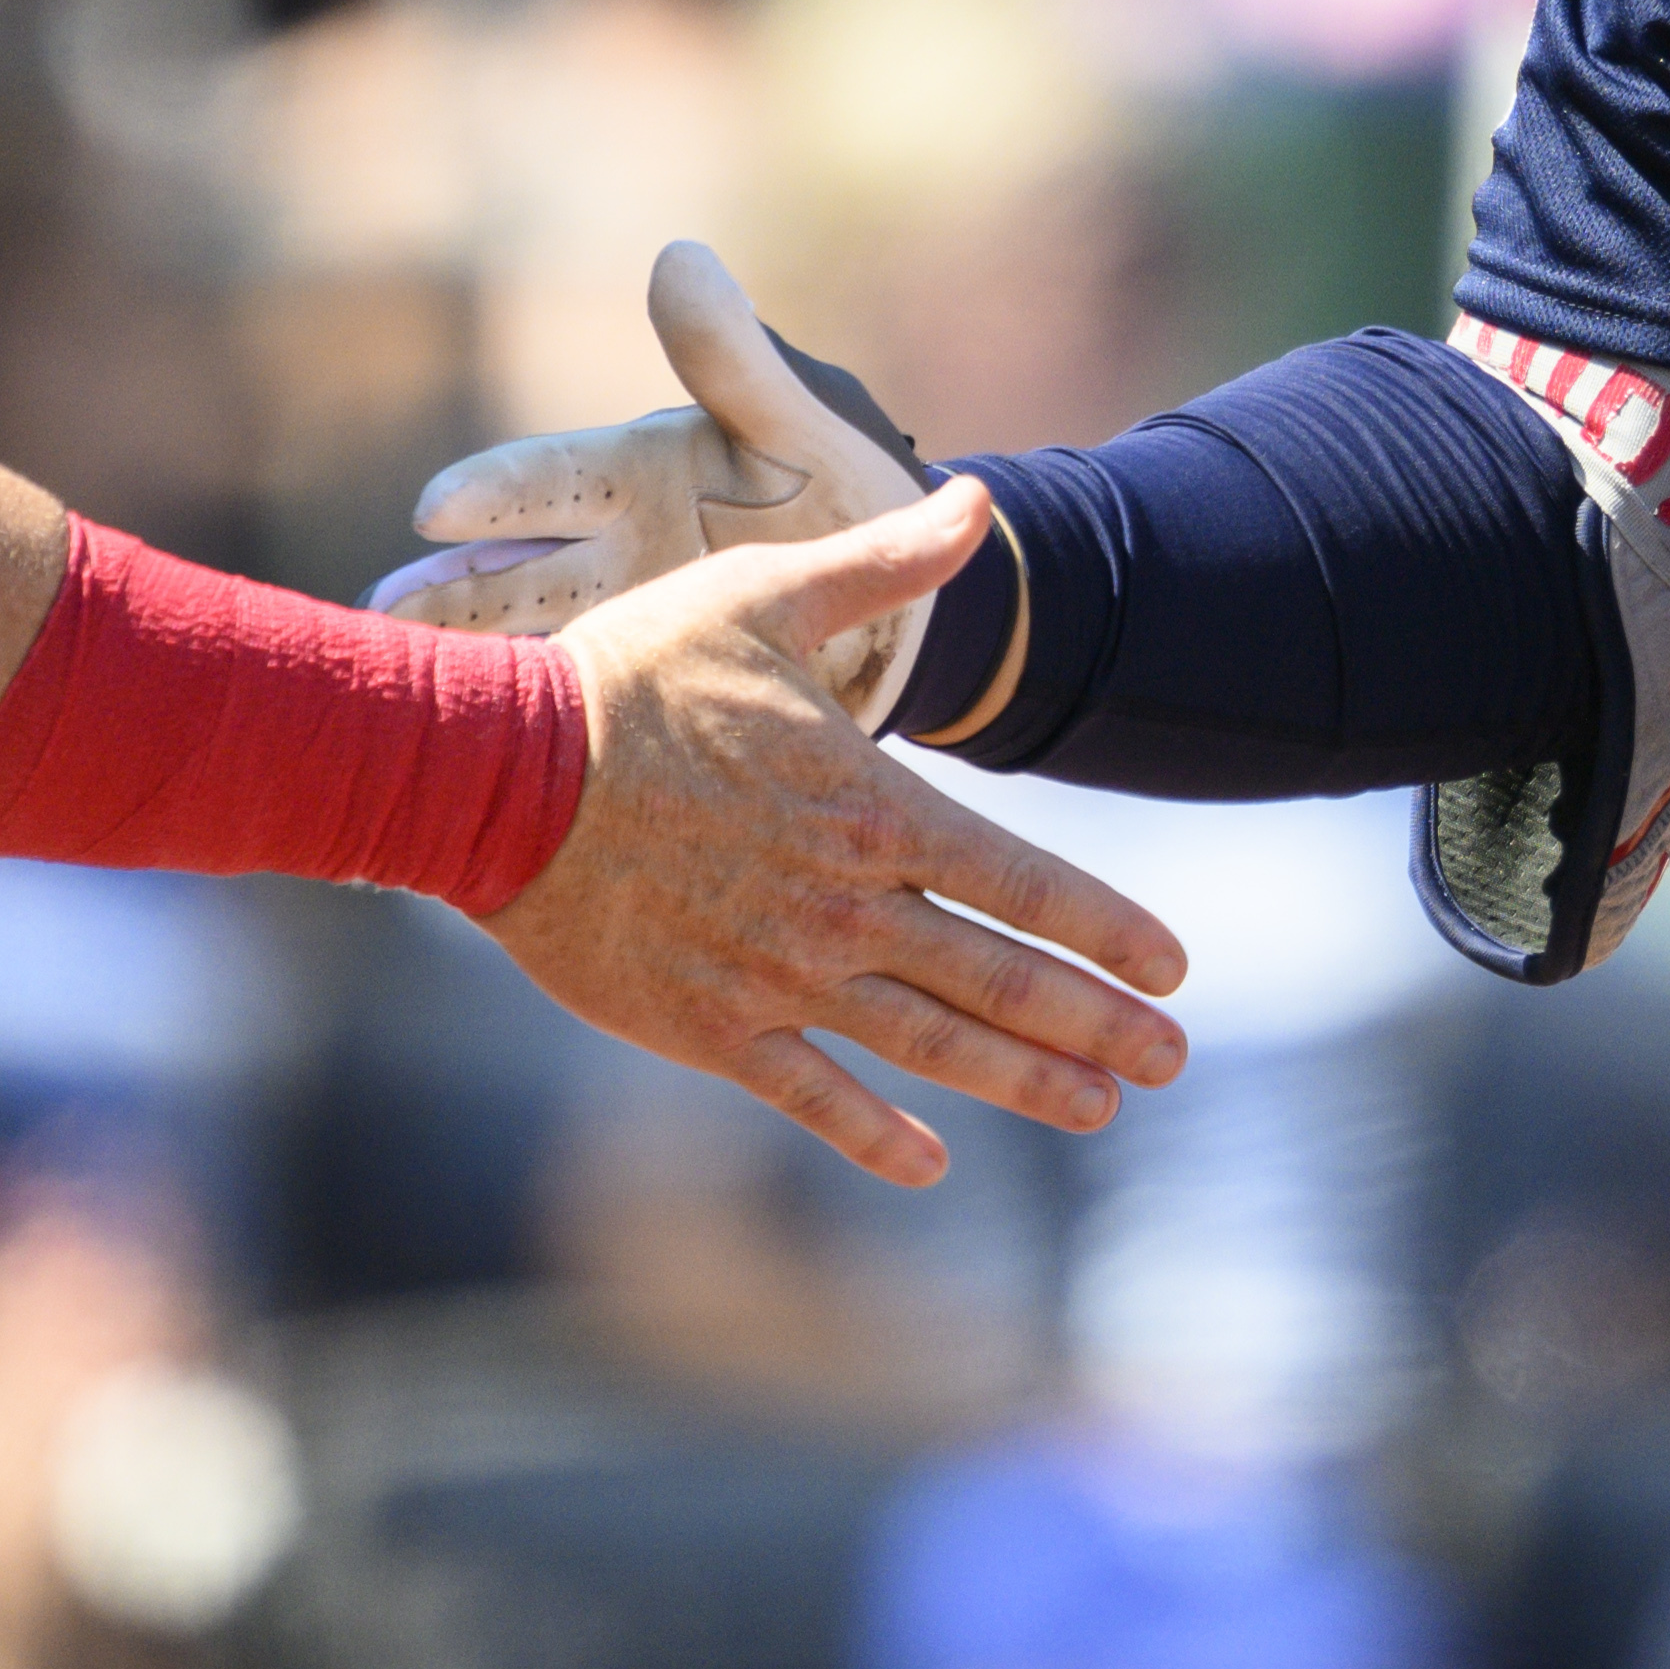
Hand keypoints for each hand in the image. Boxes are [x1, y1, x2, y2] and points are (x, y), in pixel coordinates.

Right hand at [371, 241, 936, 724]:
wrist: (909, 597)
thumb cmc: (850, 486)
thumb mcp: (804, 425)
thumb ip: (739, 362)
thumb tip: (677, 258)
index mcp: (641, 473)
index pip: (553, 478)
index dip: (496, 492)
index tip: (435, 508)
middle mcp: (612, 548)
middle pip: (513, 570)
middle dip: (446, 592)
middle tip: (375, 618)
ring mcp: (622, 624)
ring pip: (525, 645)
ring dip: (464, 670)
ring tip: (392, 697)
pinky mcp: (641, 689)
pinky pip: (575, 714)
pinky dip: (524, 741)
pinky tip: (463, 770)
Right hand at [490, 477, 1186, 1186]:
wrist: (496, 776)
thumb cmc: (632, 676)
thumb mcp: (764, 595)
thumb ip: (885, 563)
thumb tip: (985, 502)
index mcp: (871, 808)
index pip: (1023, 882)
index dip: (1106, 929)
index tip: (1173, 970)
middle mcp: (845, 907)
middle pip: (1000, 980)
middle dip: (1096, 1024)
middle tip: (1168, 1060)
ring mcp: (781, 978)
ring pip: (930, 1047)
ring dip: (1023, 1081)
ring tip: (1097, 1106)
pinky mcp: (712, 1028)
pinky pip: (815, 1098)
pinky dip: (878, 1138)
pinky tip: (931, 1166)